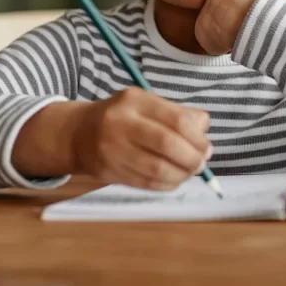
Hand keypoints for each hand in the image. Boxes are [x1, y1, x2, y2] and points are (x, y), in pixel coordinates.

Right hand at [69, 88, 211, 190]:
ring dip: (182, 174)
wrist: (78, 134)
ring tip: (189, 171)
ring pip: (157, 169)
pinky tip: (174, 179)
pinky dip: (167, 184)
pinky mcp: (111, 172)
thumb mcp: (146, 104)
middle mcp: (121, 124)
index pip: (175, 120)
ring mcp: (114, 150)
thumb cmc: (122, 117)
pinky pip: (147, 184)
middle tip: (201, 162)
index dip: (197, 138)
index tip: (206, 146)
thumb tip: (204, 133)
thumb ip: (177, 114)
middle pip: (167, 144)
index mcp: (135, 101)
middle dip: (191, 157)